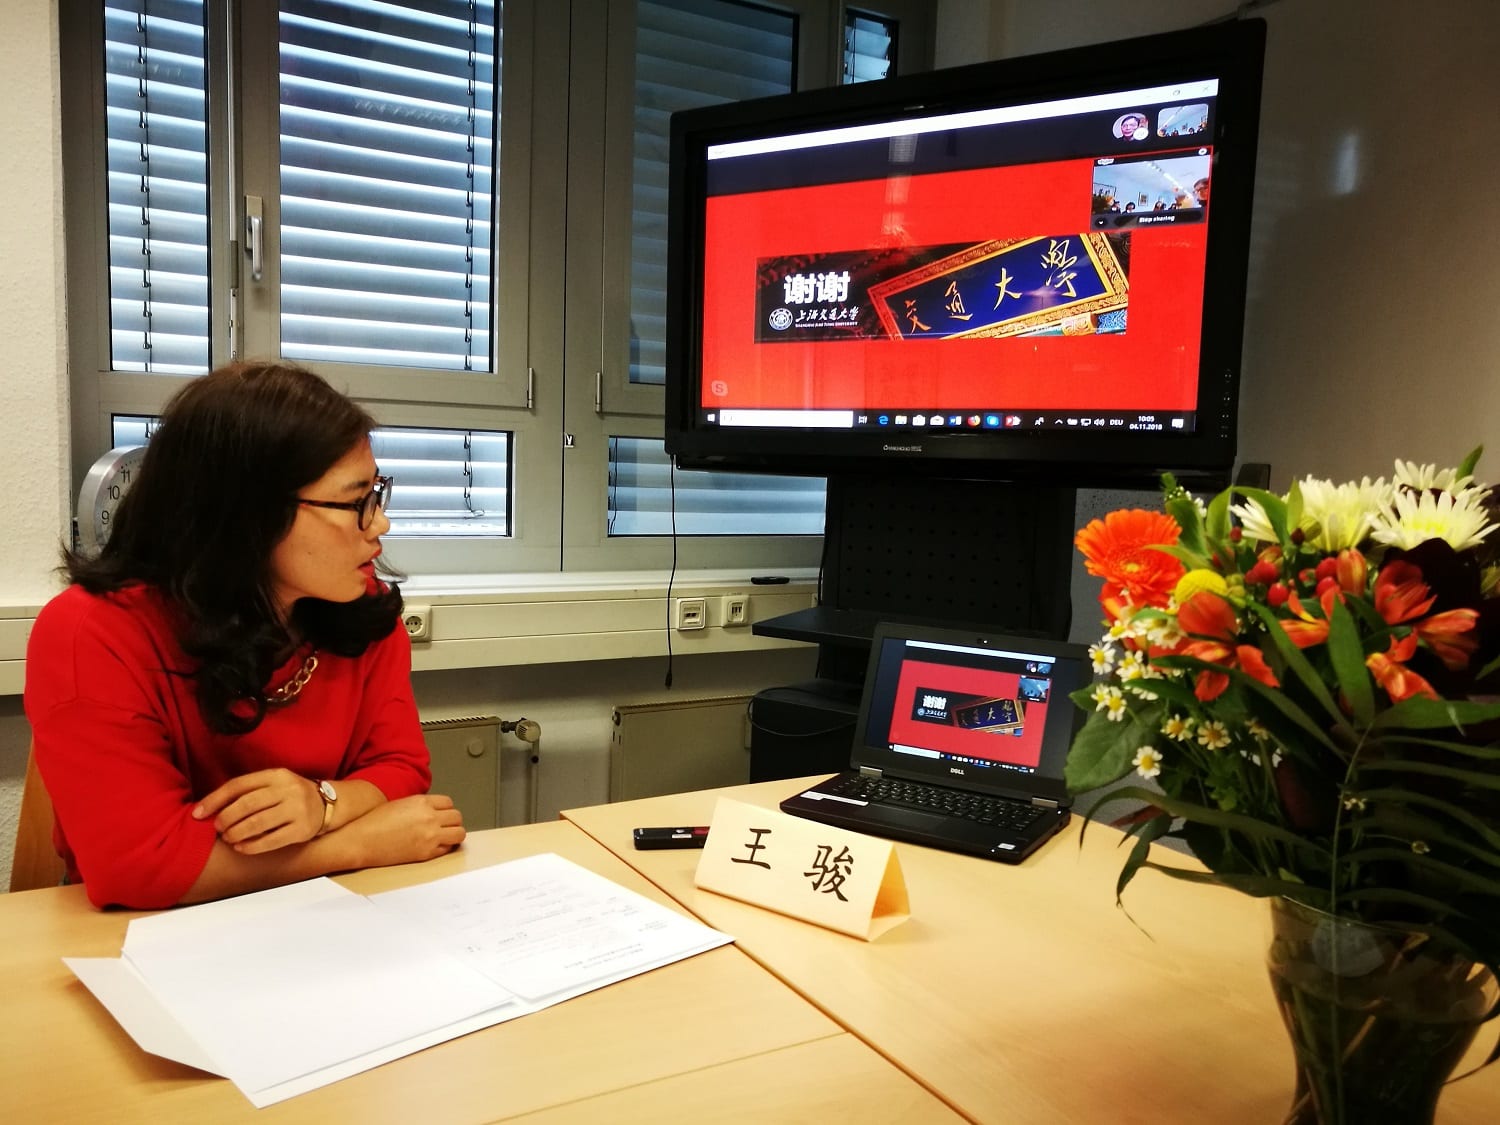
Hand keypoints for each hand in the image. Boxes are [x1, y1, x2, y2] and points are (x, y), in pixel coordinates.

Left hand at [193, 769, 322, 852]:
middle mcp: (288, 789)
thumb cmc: (290, 796)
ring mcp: (297, 809)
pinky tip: (241, 848)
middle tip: (218, 828)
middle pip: (247, 804)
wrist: (328, 805)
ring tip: (228, 838)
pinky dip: (252, 846)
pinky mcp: (303, 830)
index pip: (239, 785)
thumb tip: (209, 808)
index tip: (197, 813)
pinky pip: (271, 840)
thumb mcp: (274, 784)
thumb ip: (248, 791)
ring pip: (258, 823)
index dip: (215, 799)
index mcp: (276, 775)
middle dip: (226, 818)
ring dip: (236, 833)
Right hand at [344, 794, 465, 868]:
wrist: (361, 841)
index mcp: (422, 802)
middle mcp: (429, 817)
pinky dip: (445, 847)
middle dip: (452, 821)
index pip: (449, 803)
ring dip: (454, 834)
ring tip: (445, 836)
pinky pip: (448, 849)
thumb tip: (432, 811)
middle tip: (445, 826)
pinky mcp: (427, 853)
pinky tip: (435, 846)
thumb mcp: (400, 804)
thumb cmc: (373, 822)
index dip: (445, 809)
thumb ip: (420, 805)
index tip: (442, 814)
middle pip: (457, 817)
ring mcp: (430, 835)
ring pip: (459, 833)